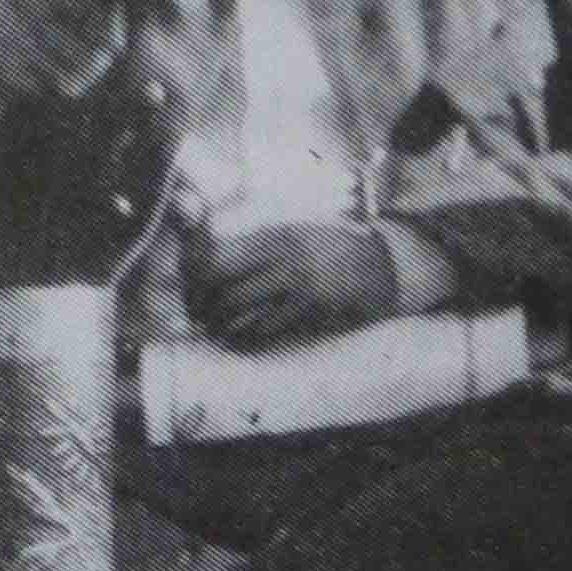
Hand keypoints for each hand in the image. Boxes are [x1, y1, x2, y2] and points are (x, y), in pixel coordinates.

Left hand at [185, 222, 397, 346]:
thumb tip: (205, 246)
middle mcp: (282, 261)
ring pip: (238, 313)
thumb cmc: (330, 248)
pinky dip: (244, 337)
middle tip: (199, 312)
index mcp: (274, 236)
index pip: (215, 254)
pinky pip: (264, 331)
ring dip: (220, 324)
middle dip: (201, 304)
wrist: (381, 266)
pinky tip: (241, 336)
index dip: (194, 273)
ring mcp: (297, 289)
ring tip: (216, 326)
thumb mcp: (291, 233)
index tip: (190, 282)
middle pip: (220, 286)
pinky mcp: (310, 314)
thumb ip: (252, 242)